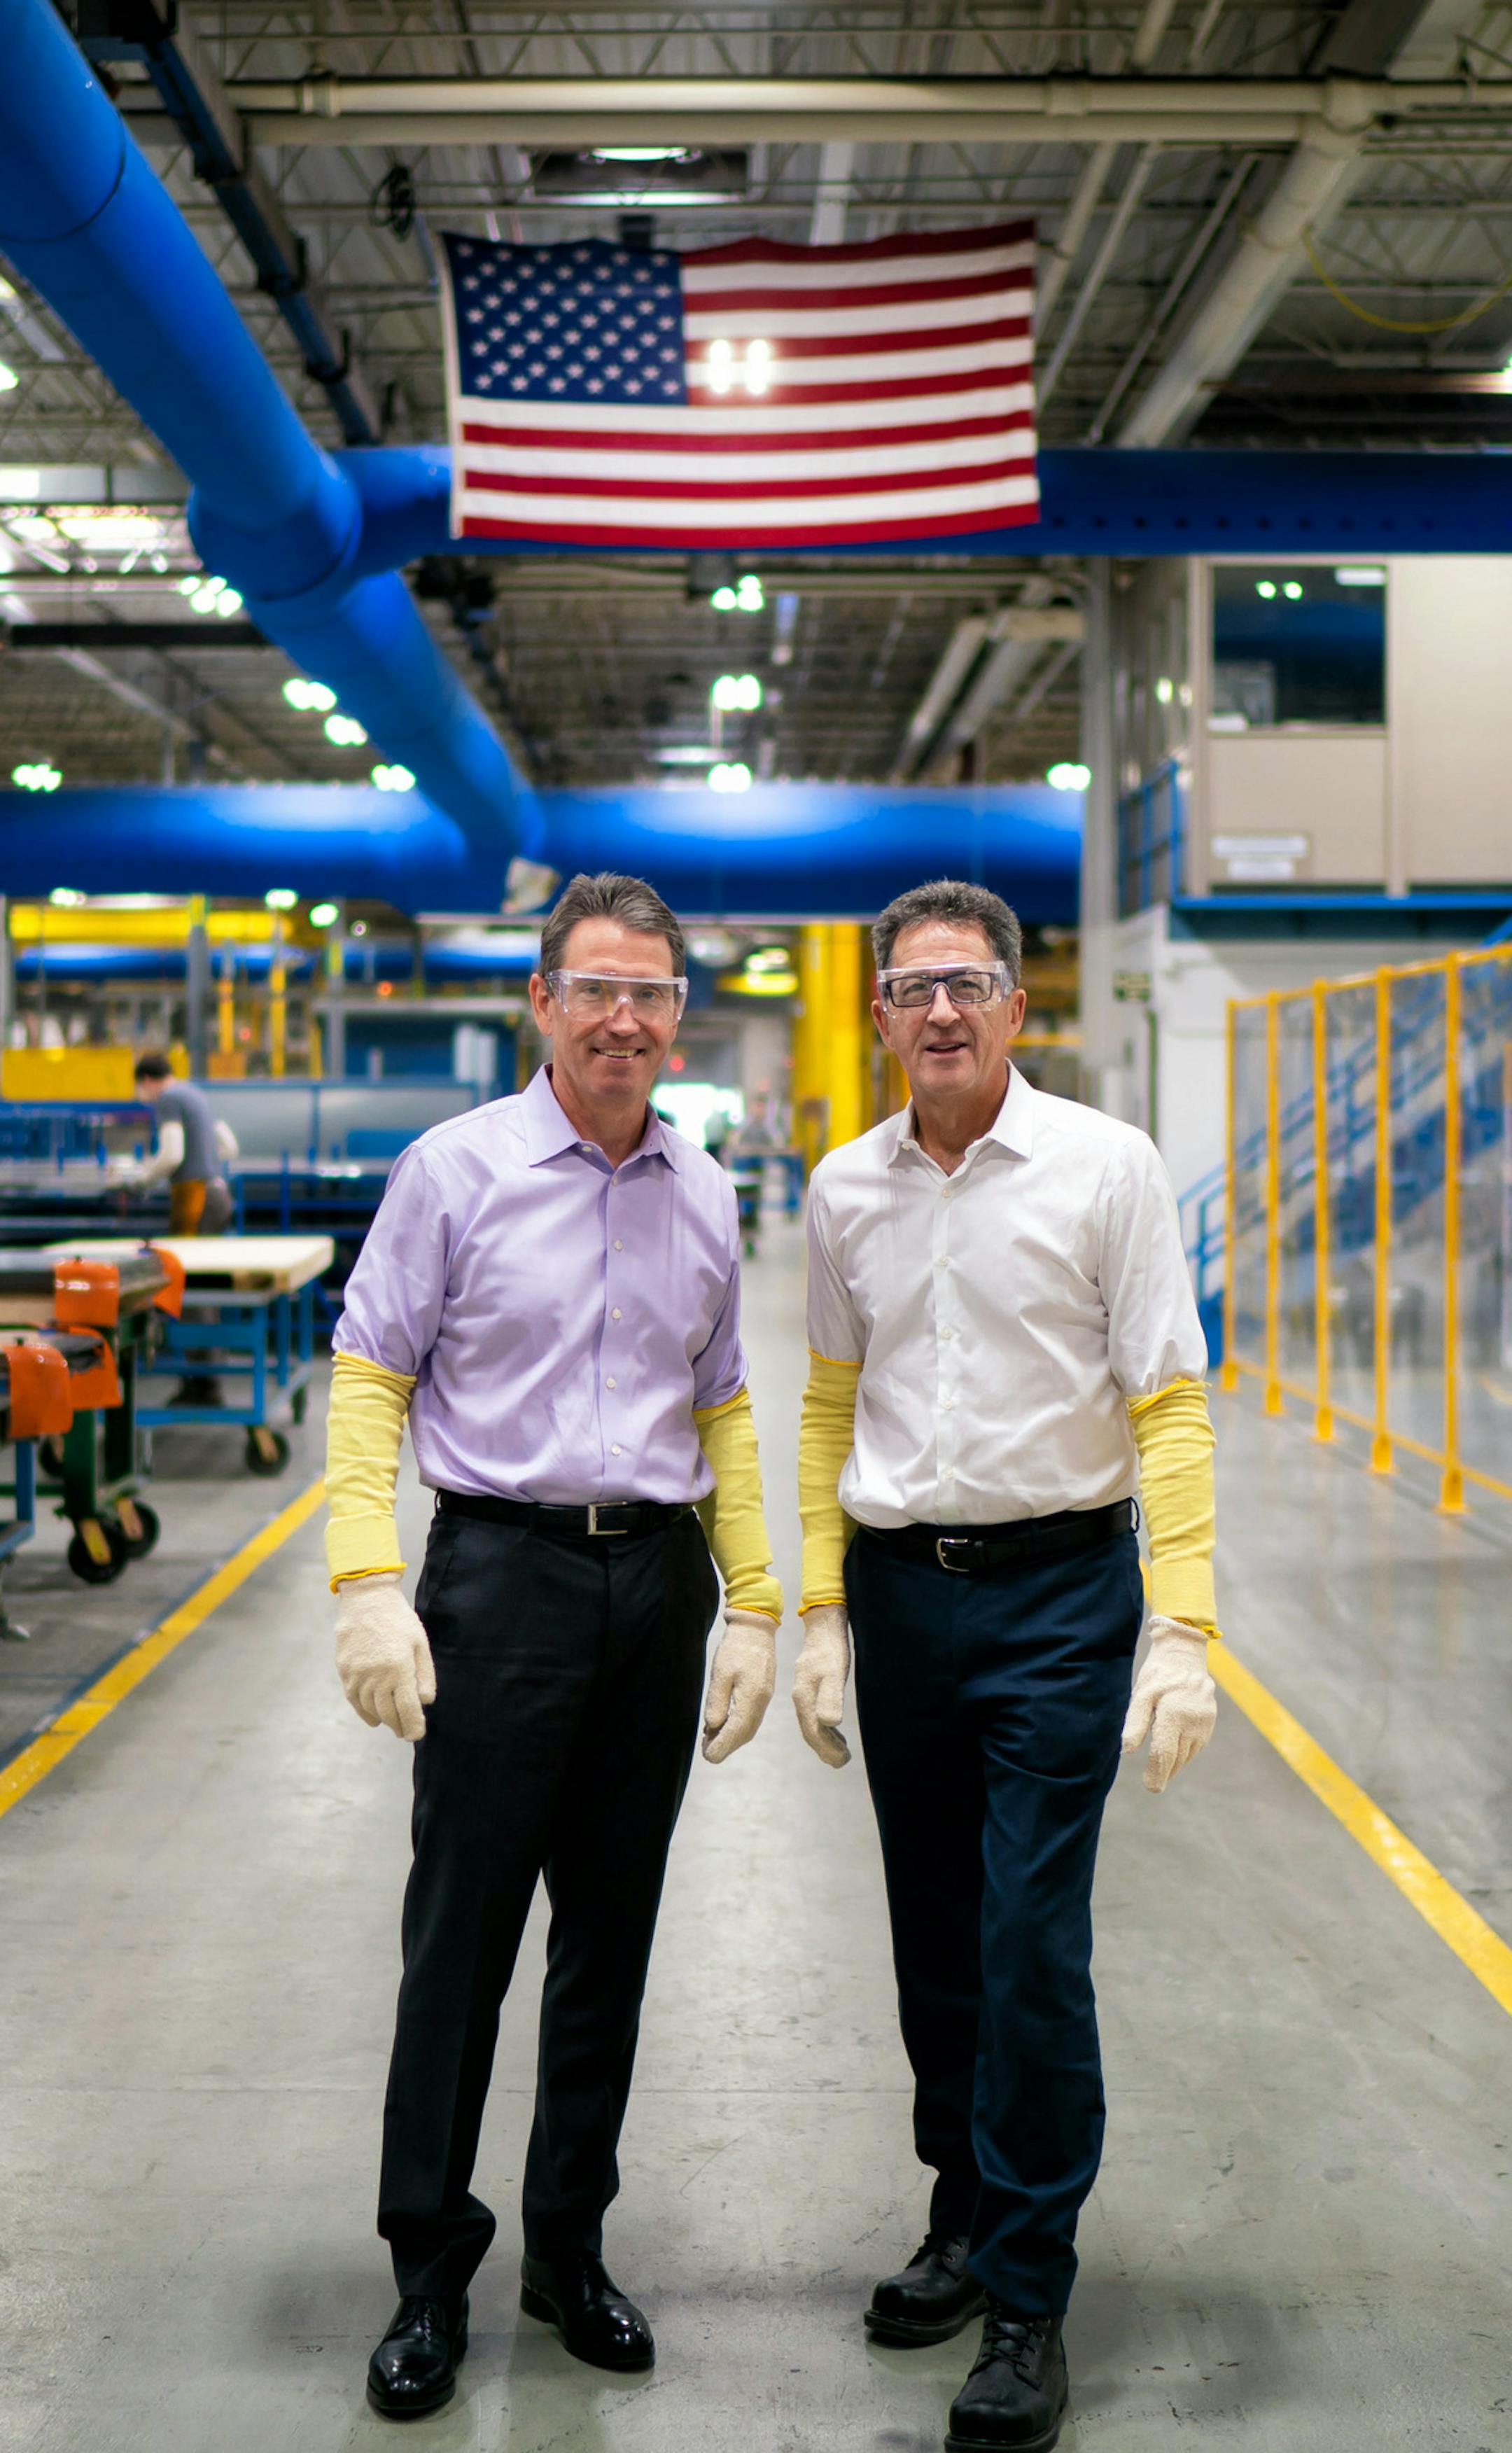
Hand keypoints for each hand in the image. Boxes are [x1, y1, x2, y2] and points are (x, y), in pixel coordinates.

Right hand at [334, 1571, 435, 1741]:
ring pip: (371, 1708)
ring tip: (392, 1725)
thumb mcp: (420, 1643)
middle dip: (399, 1725)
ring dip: (383, 1720)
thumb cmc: (399, 1620)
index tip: (417, 1735)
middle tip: (406, 1732)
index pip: (407, 1708)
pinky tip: (373, 1718)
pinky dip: (364, 1712)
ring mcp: (358, 1674)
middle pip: (388, 1712)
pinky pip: (354, 1699)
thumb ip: (425, 1674)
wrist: (367, 1599)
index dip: (413, 1725)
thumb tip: (425, 1702)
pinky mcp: (345, 1670)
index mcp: (399, 1668)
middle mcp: (377, 1675)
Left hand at [702, 1608, 777, 1762]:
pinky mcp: (762, 1692)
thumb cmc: (735, 1648)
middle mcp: (761, 1700)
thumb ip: (717, 1701)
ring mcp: (764, 1697)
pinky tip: (724, 1725)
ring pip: (749, 1727)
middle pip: (745, 1732)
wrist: (755, 1628)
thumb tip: (713, 1726)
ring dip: (732, 1738)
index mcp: (752, 1696)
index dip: (722, 1745)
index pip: (737, 1729)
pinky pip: (751, 1717)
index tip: (708, 1756)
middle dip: (726, 1745)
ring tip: (712, 1742)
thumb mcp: (721, 1673)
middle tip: (707, 1752)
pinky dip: (738, 1726)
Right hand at [792, 1602, 851, 1767]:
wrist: (824, 1625)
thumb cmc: (831, 1649)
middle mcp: (801, 1697)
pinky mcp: (812, 1686)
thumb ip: (830, 1697)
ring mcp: (805, 1692)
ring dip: (826, 1740)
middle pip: (811, 1730)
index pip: (813, 1731)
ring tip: (841, 1752)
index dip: (827, 1749)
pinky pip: (816, 1713)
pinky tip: (835, 1730)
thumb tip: (830, 1724)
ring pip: (813, 1723)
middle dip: (826, 1749)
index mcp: (804, 1697)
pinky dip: (826, 1727)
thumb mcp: (833, 1672)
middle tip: (842, 1762)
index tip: (841, 1761)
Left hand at [1121, 1615, 1216, 1792]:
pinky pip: (1197, 1744)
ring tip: (1162, 1771)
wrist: (1186, 1654)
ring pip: (1189, 1753)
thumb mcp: (1141, 1694)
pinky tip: (1176, 1753)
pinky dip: (1186, 1752)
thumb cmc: (1159, 1674)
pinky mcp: (1210, 1720)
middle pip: (1178, 1757)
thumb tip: (1127, 1751)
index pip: (1165, 1753)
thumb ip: (1135, 1723)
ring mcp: (1204, 1721)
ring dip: (1176, 1764)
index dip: (1157, 1773)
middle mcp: (1192, 1721)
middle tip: (1153, 1785)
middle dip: (1165, 1773)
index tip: (1151, 1788)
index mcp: (1173, 1714)